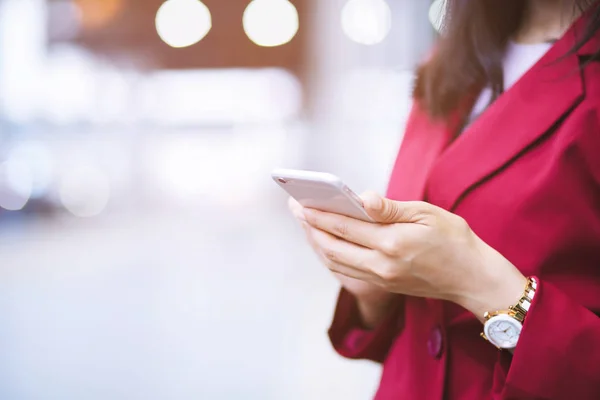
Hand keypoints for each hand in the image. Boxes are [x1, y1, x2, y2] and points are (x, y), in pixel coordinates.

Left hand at [301, 192, 526, 318]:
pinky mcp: (383, 286)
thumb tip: (362, 198)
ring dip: (316, 242)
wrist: (472, 278)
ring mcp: (381, 279)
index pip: (345, 227)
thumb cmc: (454, 239)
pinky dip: (330, 255)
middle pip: (332, 247)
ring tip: (306, 223)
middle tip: (295, 208)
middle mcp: (382, 265)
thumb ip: (391, 208)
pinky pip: (346, 271)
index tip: (299, 202)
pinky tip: (325, 241)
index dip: (318, 215)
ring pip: (335, 262)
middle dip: (310, 227)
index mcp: (393, 243)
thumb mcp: (427, 214)